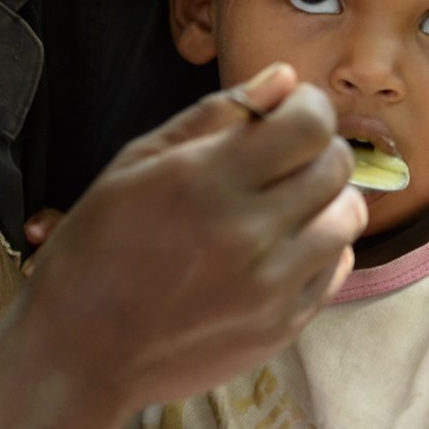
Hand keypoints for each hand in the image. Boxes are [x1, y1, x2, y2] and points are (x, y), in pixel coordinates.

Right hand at [17, 62, 364, 422]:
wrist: (81, 350)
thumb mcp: (136, 163)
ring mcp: (271, 285)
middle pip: (335, 166)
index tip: (290, 109)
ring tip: (284, 203)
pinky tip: (280, 246)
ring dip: (325, 198)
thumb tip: (281, 78)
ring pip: (347, 218)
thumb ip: (212, 116)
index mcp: (206, 180)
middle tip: (284, 154)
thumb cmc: (96, 246)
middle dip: (317, 147)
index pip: (309, 123)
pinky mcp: (281, 327)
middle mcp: (248, 231)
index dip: (309, 105)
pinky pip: (336, 269)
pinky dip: (320, 248)